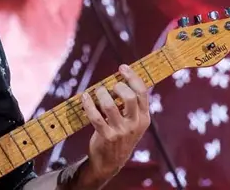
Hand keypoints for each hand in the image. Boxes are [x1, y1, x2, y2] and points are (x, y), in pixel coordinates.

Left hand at [80, 65, 151, 184]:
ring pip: (109, 105)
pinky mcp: (106, 137)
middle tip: (109, 85)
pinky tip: (84, 97)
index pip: (142, 92)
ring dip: (100, 93)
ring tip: (96, 92)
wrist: (110, 162)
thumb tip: (121, 78)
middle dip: (117, 86)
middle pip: (129, 97)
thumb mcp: (132, 122)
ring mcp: (121, 131)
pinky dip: (88, 104)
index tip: (122, 67)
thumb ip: (130, 104)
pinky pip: (95, 116)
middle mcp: (135, 124)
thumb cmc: (120, 135)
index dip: (132, 77)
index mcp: (144, 118)